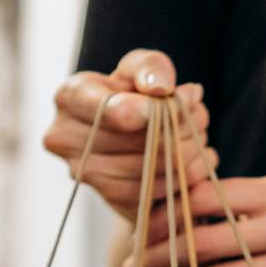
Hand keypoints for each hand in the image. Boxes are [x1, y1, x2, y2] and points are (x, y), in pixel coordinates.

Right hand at [43, 48, 217, 221]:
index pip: (104, 108)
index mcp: (69, 98)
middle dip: (177, 128)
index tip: (173, 101)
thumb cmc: (133, 94)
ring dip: (185, 155)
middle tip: (201, 116)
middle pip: (131, 142)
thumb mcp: (140, 68)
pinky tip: (194, 163)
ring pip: (144, 171)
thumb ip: (150, 67)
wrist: (130, 134)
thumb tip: (159, 88)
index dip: (144, 110)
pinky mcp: (106, 199)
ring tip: (201, 137)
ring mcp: (83, 173)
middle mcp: (65, 138)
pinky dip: (180, 180)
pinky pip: (149, 194)